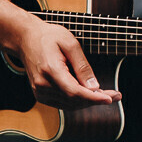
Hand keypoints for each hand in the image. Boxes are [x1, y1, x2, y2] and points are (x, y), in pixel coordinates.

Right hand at [0, 1, 119, 111]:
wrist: (25, 39)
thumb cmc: (48, 37)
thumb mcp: (70, 43)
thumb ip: (82, 66)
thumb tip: (94, 87)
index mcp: (50, 70)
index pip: (75, 91)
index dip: (94, 98)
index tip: (111, 98)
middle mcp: (43, 85)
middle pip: (74, 100)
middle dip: (96, 100)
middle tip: (115, 95)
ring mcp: (40, 92)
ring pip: (70, 104)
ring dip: (89, 102)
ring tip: (106, 94)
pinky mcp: (41, 95)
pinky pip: (63, 103)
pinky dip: (78, 101)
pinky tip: (90, 94)